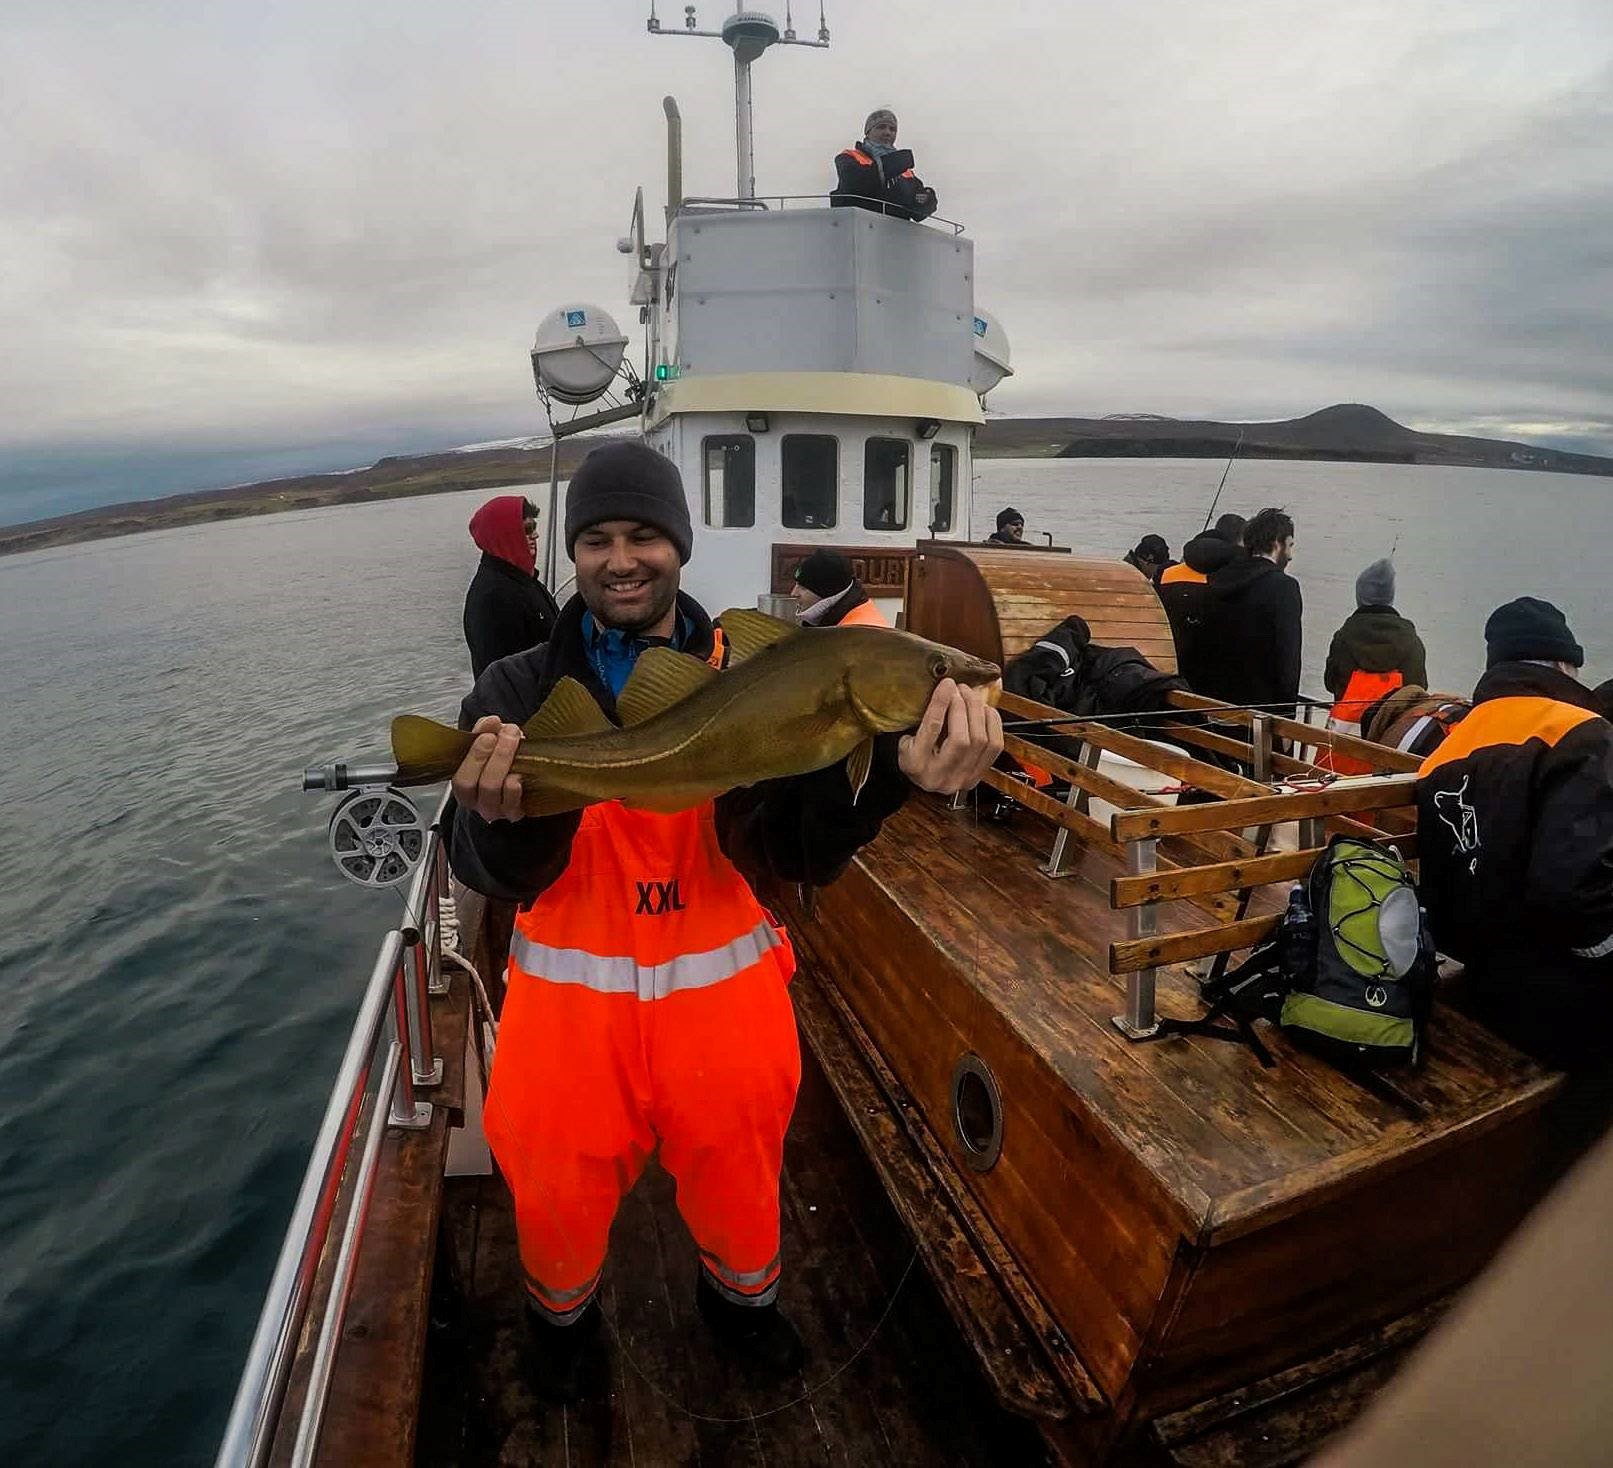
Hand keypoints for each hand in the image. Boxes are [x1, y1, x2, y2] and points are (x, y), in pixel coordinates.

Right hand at [451, 715, 525, 821]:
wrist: (516, 778)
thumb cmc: (496, 762)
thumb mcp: (486, 743)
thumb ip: (485, 731)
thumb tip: (492, 721)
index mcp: (464, 787)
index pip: (462, 778)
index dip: (474, 755)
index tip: (488, 734)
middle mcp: (478, 802)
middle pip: (481, 783)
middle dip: (496, 755)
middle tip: (508, 733)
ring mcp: (496, 810)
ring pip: (496, 790)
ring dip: (506, 762)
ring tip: (517, 741)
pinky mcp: (514, 813)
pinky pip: (513, 804)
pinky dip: (516, 787)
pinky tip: (520, 772)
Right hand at [898, 679, 1002, 794]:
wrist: (927, 782)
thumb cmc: (915, 756)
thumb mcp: (906, 739)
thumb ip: (920, 720)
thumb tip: (944, 691)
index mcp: (915, 764)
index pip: (932, 729)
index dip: (941, 702)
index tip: (947, 683)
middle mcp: (940, 775)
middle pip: (960, 738)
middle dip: (963, 707)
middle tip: (960, 688)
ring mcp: (962, 778)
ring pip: (980, 740)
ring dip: (977, 711)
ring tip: (971, 696)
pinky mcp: (979, 775)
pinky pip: (994, 745)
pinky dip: (992, 722)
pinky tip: (985, 710)